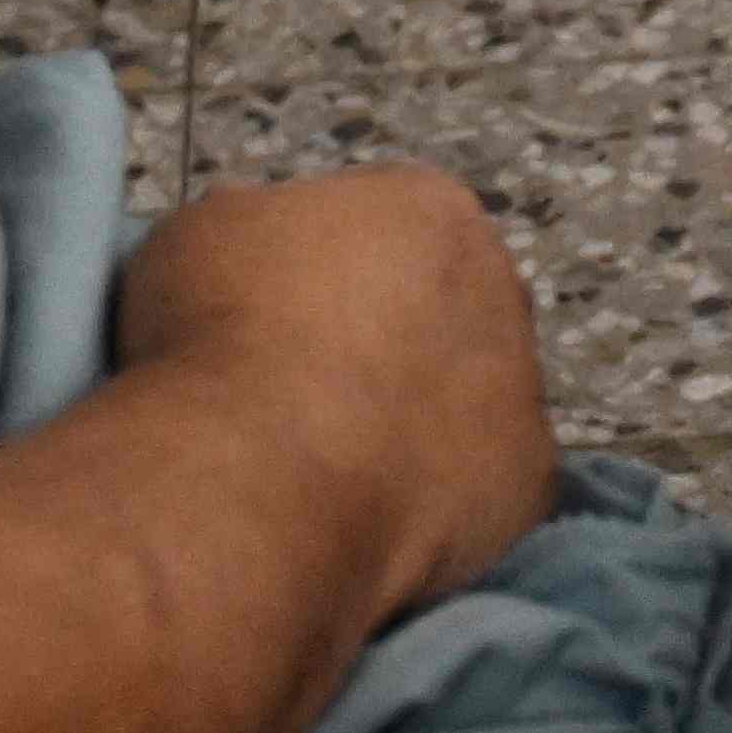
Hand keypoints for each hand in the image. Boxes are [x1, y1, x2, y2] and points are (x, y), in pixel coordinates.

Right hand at [108, 165, 554, 616]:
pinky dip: (433, 509)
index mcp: (429, 208)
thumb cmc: (220, 333)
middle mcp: (498, 286)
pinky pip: (479, 491)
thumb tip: (268, 274)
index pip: (389, 229)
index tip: (275, 322)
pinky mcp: (527, 487)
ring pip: (470, 403)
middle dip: (388, 347)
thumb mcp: (204, 239)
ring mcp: (523, 388)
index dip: (326, 278)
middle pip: (443, 311)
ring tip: (331, 473)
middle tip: (306, 400)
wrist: (255, 473)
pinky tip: (370, 524)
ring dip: (417, 428)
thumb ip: (262, 242)